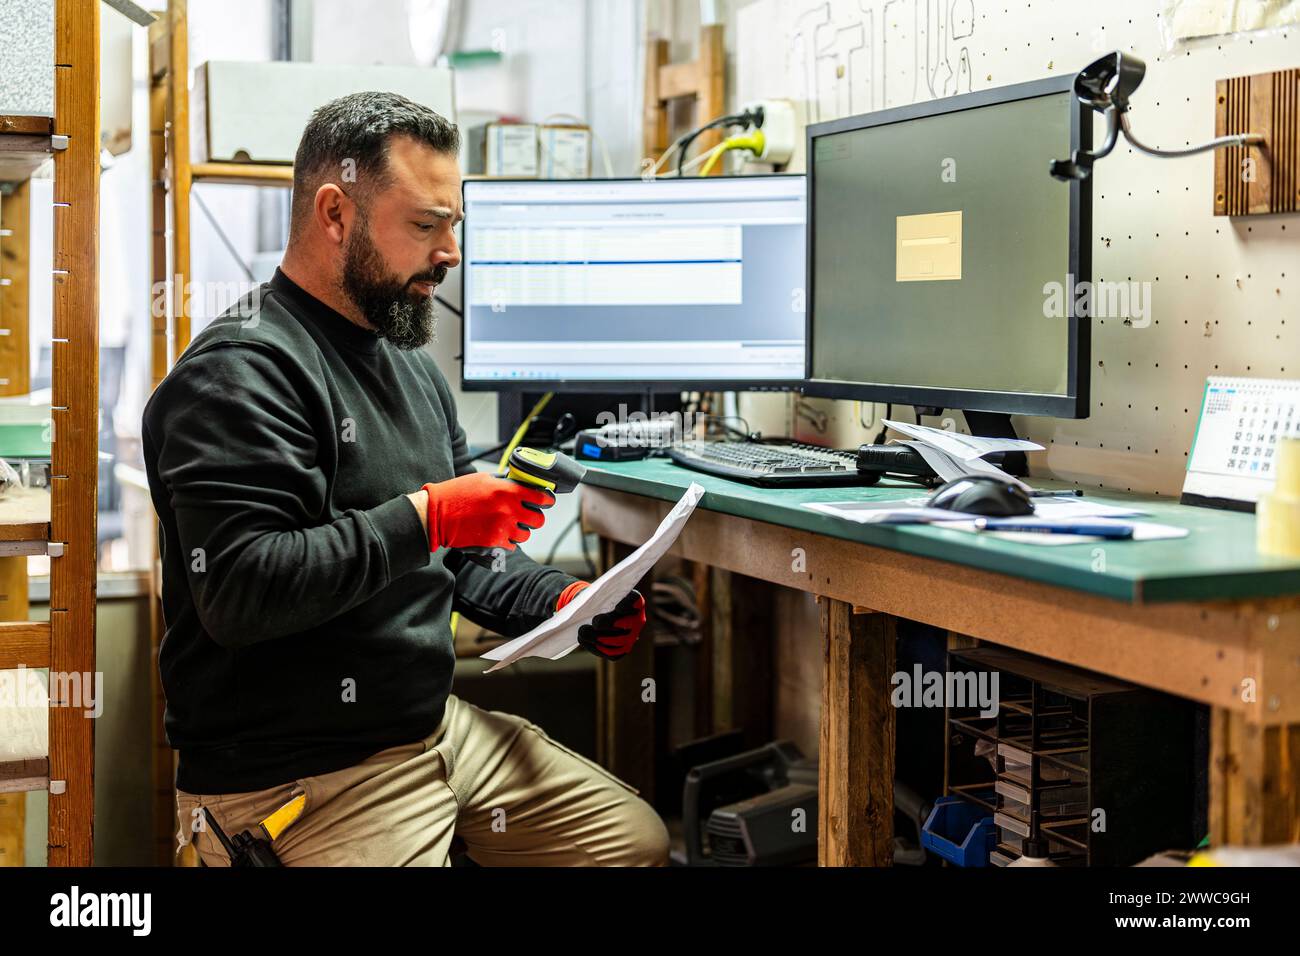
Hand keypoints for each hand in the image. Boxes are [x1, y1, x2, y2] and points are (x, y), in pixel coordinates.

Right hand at [420, 473, 553, 551]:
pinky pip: (511, 545)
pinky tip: (499, 534)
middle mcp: (508, 509)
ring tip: (510, 526)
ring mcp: (502, 527)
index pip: (540, 497)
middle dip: (534, 518)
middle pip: (537, 520)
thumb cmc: (457, 494)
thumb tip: (520, 484)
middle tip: (528, 516)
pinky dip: (508, 541)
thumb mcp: (483, 479)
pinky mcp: (493, 542)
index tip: (547, 501)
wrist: (437, 514)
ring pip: (525, 535)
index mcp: (506, 490)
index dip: (547, 500)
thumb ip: (504, 483)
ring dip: (520, 531)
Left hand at [555, 582, 645, 660]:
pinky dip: (597, 647)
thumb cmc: (597, 602)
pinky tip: (583, 639)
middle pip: (628, 623)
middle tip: (595, 622)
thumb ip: (595, 601)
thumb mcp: (597, 597)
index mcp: (634, 601)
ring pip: (620, 641)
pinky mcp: (623, 649)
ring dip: (599, 637)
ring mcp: (632, 636)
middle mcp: (638, 619)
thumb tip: (591, 616)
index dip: (629, 605)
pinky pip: (613, 653)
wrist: (595, 614)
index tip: (618, 608)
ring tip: (582, 631)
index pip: (636, 600)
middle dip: (610, 623)